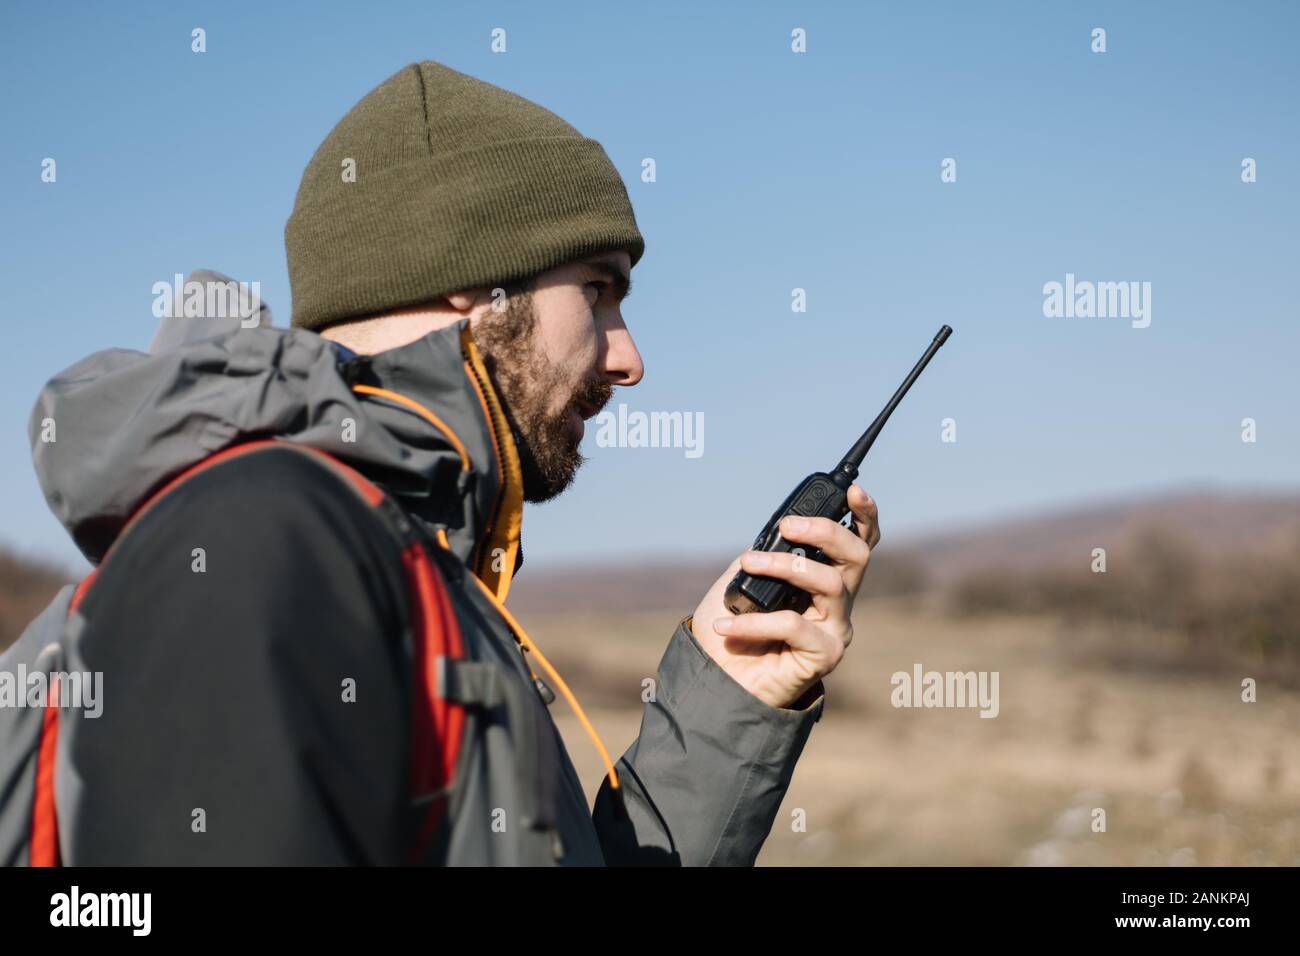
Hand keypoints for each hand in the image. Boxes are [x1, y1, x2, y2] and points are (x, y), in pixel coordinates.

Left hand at [689, 486, 879, 708]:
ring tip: (748, 564)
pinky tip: (728, 625)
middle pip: (857, 555)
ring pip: (829, 582)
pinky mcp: (825, 655)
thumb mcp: (745, 578)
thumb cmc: (731, 627)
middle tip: (788, 527)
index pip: (856, 541)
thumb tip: (778, 536)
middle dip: (825, 532)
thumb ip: (766, 553)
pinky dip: (757, 620)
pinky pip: (795, 624)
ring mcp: (835, 628)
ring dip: (786, 566)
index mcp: (823, 577)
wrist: (716, 680)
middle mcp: (837, 601)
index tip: (854, 491)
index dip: (864, 514)